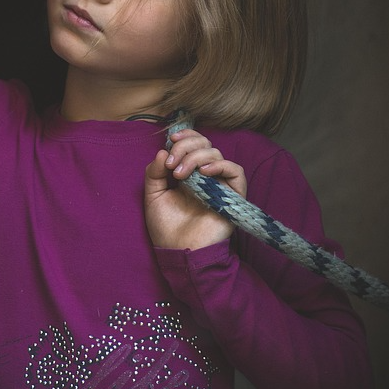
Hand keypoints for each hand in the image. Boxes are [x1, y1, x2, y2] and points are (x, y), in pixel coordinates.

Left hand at [144, 128, 246, 249]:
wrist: (179, 253)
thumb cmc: (166, 228)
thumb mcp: (153, 196)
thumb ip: (154, 172)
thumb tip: (162, 151)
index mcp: (188, 174)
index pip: (194, 144)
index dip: (185, 136)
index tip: (171, 140)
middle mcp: (205, 176)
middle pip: (204, 144)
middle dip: (186, 147)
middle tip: (171, 163)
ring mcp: (219, 185)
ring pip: (216, 154)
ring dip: (195, 157)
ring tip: (180, 175)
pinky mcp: (232, 196)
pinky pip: (235, 171)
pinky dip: (220, 165)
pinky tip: (204, 173)